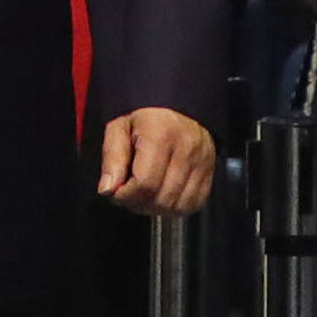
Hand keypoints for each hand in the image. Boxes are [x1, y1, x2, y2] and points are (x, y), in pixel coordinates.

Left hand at [98, 107, 214, 215]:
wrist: (178, 107)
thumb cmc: (146, 118)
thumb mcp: (119, 128)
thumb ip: (112, 158)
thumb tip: (107, 189)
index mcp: (161, 135)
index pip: (145, 184)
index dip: (125, 195)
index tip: (116, 191)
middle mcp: (186, 149)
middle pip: (161, 199)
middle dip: (138, 203)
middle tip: (128, 193)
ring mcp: (201, 162)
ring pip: (177, 205)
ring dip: (155, 208)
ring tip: (143, 195)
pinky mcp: (209, 173)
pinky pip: (193, 204)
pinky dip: (175, 207)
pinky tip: (161, 196)